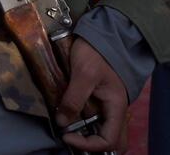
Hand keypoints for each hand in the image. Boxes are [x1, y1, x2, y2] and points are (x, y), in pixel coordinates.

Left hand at [58, 37, 128, 152]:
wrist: (99, 35)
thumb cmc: (95, 52)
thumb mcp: (83, 74)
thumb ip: (74, 98)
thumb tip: (62, 122)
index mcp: (116, 107)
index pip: (109, 140)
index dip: (88, 144)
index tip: (66, 135)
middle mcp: (114, 111)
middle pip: (111, 141)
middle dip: (92, 146)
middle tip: (70, 139)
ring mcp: (107, 106)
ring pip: (104, 132)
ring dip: (88, 137)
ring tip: (68, 132)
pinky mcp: (98, 100)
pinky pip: (96, 120)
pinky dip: (84, 125)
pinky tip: (68, 120)